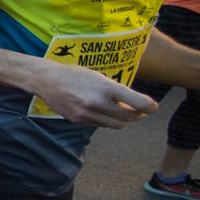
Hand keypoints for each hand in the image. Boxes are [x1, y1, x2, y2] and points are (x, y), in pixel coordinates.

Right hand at [33, 63, 156, 127]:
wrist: (46, 80)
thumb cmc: (75, 74)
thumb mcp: (98, 77)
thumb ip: (116, 91)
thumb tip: (134, 105)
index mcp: (106, 88)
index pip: (139, 103)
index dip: (150, 107)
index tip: (153, 107)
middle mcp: (98, 103)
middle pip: (129, 117)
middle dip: (138, 115)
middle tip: (141, 111)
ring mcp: (87, 114)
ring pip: (116, 125)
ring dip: (123, 120)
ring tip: (122, 112)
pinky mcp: (79, 120)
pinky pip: (100, 124)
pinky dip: (106, 120)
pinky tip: (101, 111)